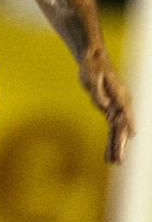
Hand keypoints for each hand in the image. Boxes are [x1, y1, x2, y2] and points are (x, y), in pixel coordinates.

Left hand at [80, 47, 134, 162]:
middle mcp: (121, 103)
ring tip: (114, 162)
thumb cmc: (93, 67)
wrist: (93, 60)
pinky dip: (111, 141)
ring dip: (116, 146)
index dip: (128, 123)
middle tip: (118, 160)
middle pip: (122, 126)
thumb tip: (104, 105)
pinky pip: (112, 129)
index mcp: (119, 95)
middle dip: (120, 143)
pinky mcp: (110, 110)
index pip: (125, 112)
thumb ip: (97, 92)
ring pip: (118, 131)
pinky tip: (109, 154)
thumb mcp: (91, 77)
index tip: (131, 135)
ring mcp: (117, 108)